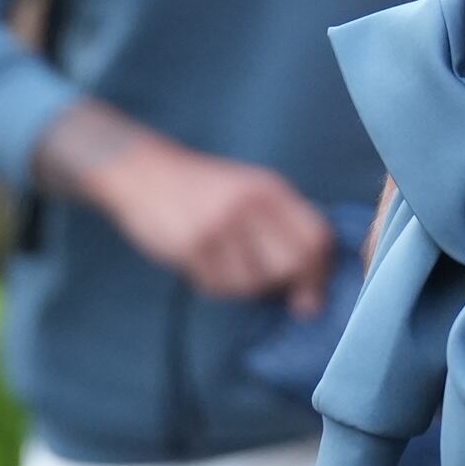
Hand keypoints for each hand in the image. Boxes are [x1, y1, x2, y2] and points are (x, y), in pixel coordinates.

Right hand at [38, 101, 336, 314]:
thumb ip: (283, 222)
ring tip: (231, 268)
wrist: (144, 173)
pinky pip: (218, 287)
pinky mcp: (190, 246)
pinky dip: (218, 286)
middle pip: (292, 263)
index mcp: (269, 188)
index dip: (320, 270)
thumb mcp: (250, 188)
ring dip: (248, 287)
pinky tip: (206, 266)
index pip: (315, 236)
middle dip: (289, 285)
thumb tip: (314, 274)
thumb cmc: (203, 186)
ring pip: (254, 282)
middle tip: (279, 293)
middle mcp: (248, 205)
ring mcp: (219, 226)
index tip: (314, 291)